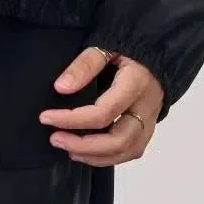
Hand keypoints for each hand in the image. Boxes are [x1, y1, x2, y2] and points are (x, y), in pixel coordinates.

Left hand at [39, 48, 162, 164]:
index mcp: (136, 83)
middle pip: (119, 140)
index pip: (103, 112)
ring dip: (95, 156)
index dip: (72, 119)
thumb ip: (84, 65)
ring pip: (128, 151)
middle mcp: (147, 107)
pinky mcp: (149, 126)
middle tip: (55, 139)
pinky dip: (109, 157)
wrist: (157, 51)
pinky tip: (88, 153)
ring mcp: (151, 119)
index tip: (46, 117)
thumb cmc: (129, 48)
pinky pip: (133, 150)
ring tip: (68, 149)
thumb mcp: (106, 46)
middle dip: (83, 146)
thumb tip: (61, 88)